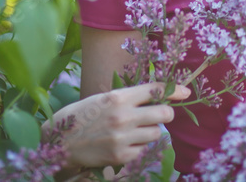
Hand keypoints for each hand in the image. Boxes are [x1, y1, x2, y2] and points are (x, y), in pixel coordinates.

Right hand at [44, 83, 190, 169]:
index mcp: (119, 96)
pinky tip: (130, 145)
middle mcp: (124, 116)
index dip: (174, 90)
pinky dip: (142, 149)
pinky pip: (146, 152)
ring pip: (156, 134)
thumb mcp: (104, 98)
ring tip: (135, 132)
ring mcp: (123, 137)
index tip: (185, 92)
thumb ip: (128, 97)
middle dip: (166, 115)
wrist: (60, 142)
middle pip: (164, 114)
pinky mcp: (121, 156)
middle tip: (159, 116)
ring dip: (151, 133)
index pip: (154, 89)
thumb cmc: (82, 116)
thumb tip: (156, 99)